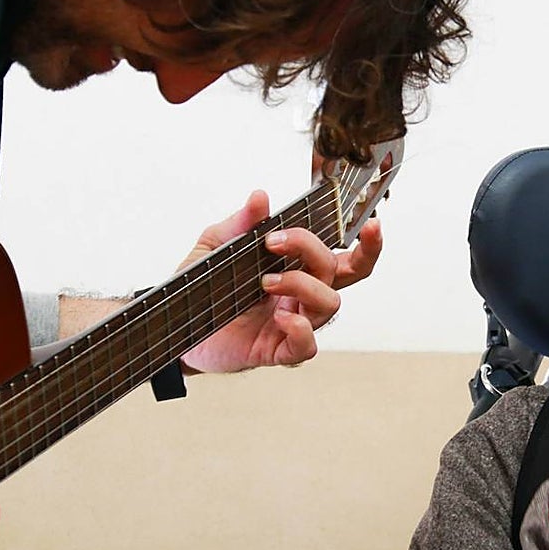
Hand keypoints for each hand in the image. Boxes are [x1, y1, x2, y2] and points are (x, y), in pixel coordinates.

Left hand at [177, 190, 381, 372]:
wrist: (176, 326)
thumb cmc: (202, 289)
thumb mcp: (213, 248)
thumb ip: (238, 224)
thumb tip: (260, 198)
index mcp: (297, 270)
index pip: (345, 258)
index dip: (369, 246)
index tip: (372, 224)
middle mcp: (302, 296)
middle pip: (341, 272)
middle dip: (314, 250)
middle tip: (275, 241)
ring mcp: (293, 323)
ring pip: (328, 303)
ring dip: (300, 284)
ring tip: (264, 282)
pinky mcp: (277, 351)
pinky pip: (306, 346)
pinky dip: (300, 329)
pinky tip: (281, 317)